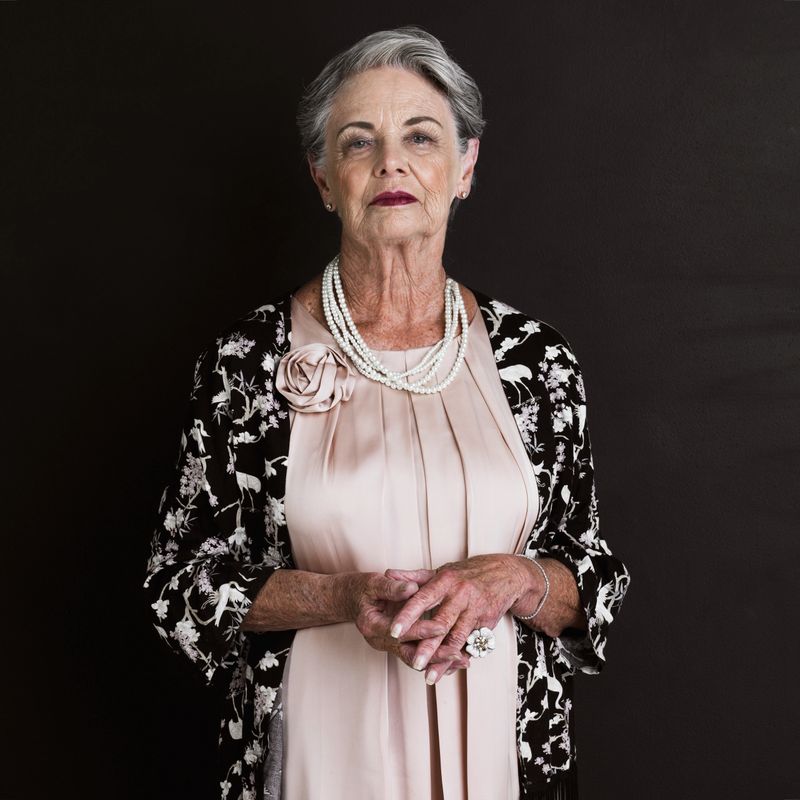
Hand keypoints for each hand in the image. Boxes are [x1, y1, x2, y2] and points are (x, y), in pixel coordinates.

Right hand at [349, 573, 470, 676]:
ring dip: (438, 661)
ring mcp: (389, 646)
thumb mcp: (373, 583)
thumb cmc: (361, 589)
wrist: (349, 599)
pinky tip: (454, 656)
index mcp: (373, 626)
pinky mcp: (397, 645)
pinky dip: (434, 657)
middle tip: (459, 655)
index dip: (422, 630)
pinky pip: (416, 654)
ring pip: (415, 658)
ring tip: (463, 660)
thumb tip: (412, 588)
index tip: (442, 626)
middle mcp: (381, 641)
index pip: (401, 632)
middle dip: (436, 656)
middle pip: (410, 653)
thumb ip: (392, 587)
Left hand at [385, 554, 539, 677]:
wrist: (506, 574)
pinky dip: (458, 659)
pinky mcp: (487, 623)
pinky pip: (471, 645)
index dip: (408, 615)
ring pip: (457, 638)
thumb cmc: (467, 574)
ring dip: (443, 659)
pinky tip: (447, 671)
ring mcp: (475, 610)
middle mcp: (461, 595)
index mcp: (446, 581)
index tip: (393, 631)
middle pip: (441, 623)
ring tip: (428, 676)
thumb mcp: (441, 571)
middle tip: (413, 662)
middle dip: (427, 645)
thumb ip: (413, 578)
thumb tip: (388, 574)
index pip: (423, 599)